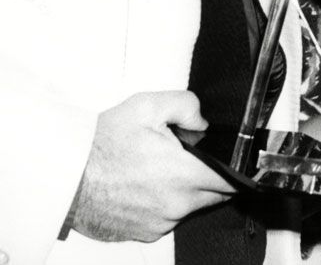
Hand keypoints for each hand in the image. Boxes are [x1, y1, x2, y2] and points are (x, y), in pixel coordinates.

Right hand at [72, 91, 235, 241]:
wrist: (65, 176)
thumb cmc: (100, 145)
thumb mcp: (147, 106)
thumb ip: (187, 106)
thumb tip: (204, 121)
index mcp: (184, 175)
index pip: (232, 181)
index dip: (237, 169)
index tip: (236, 161)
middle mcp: (176, 205)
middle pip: (215, 194)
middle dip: (211, 176)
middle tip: (190, 158)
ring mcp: (160, 223)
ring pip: (191, 207)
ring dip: (186, 190)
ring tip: (160, 170)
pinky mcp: (144, 233)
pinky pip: (168, 218)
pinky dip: (165, 204)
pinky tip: (147, 186)